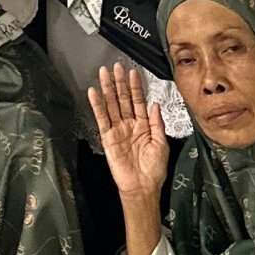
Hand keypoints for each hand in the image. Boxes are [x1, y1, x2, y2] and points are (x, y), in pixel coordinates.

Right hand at [89, 62, 169, 208]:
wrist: (142, 187)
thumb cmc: (154, 169)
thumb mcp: (162, 144)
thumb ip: (157, 123)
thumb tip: (155, 104)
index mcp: (144, 125)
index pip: (138, 101)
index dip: (135, 87)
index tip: (133, 72)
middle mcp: (129, 124)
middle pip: (123, 99)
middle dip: (120, 82)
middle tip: (116, 66)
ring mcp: (118, 130)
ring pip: (112, 105)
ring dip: (108, 89)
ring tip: (103, 73)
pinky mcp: (107, 137)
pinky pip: (102, 119)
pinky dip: (97, 106)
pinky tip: (93, 93)